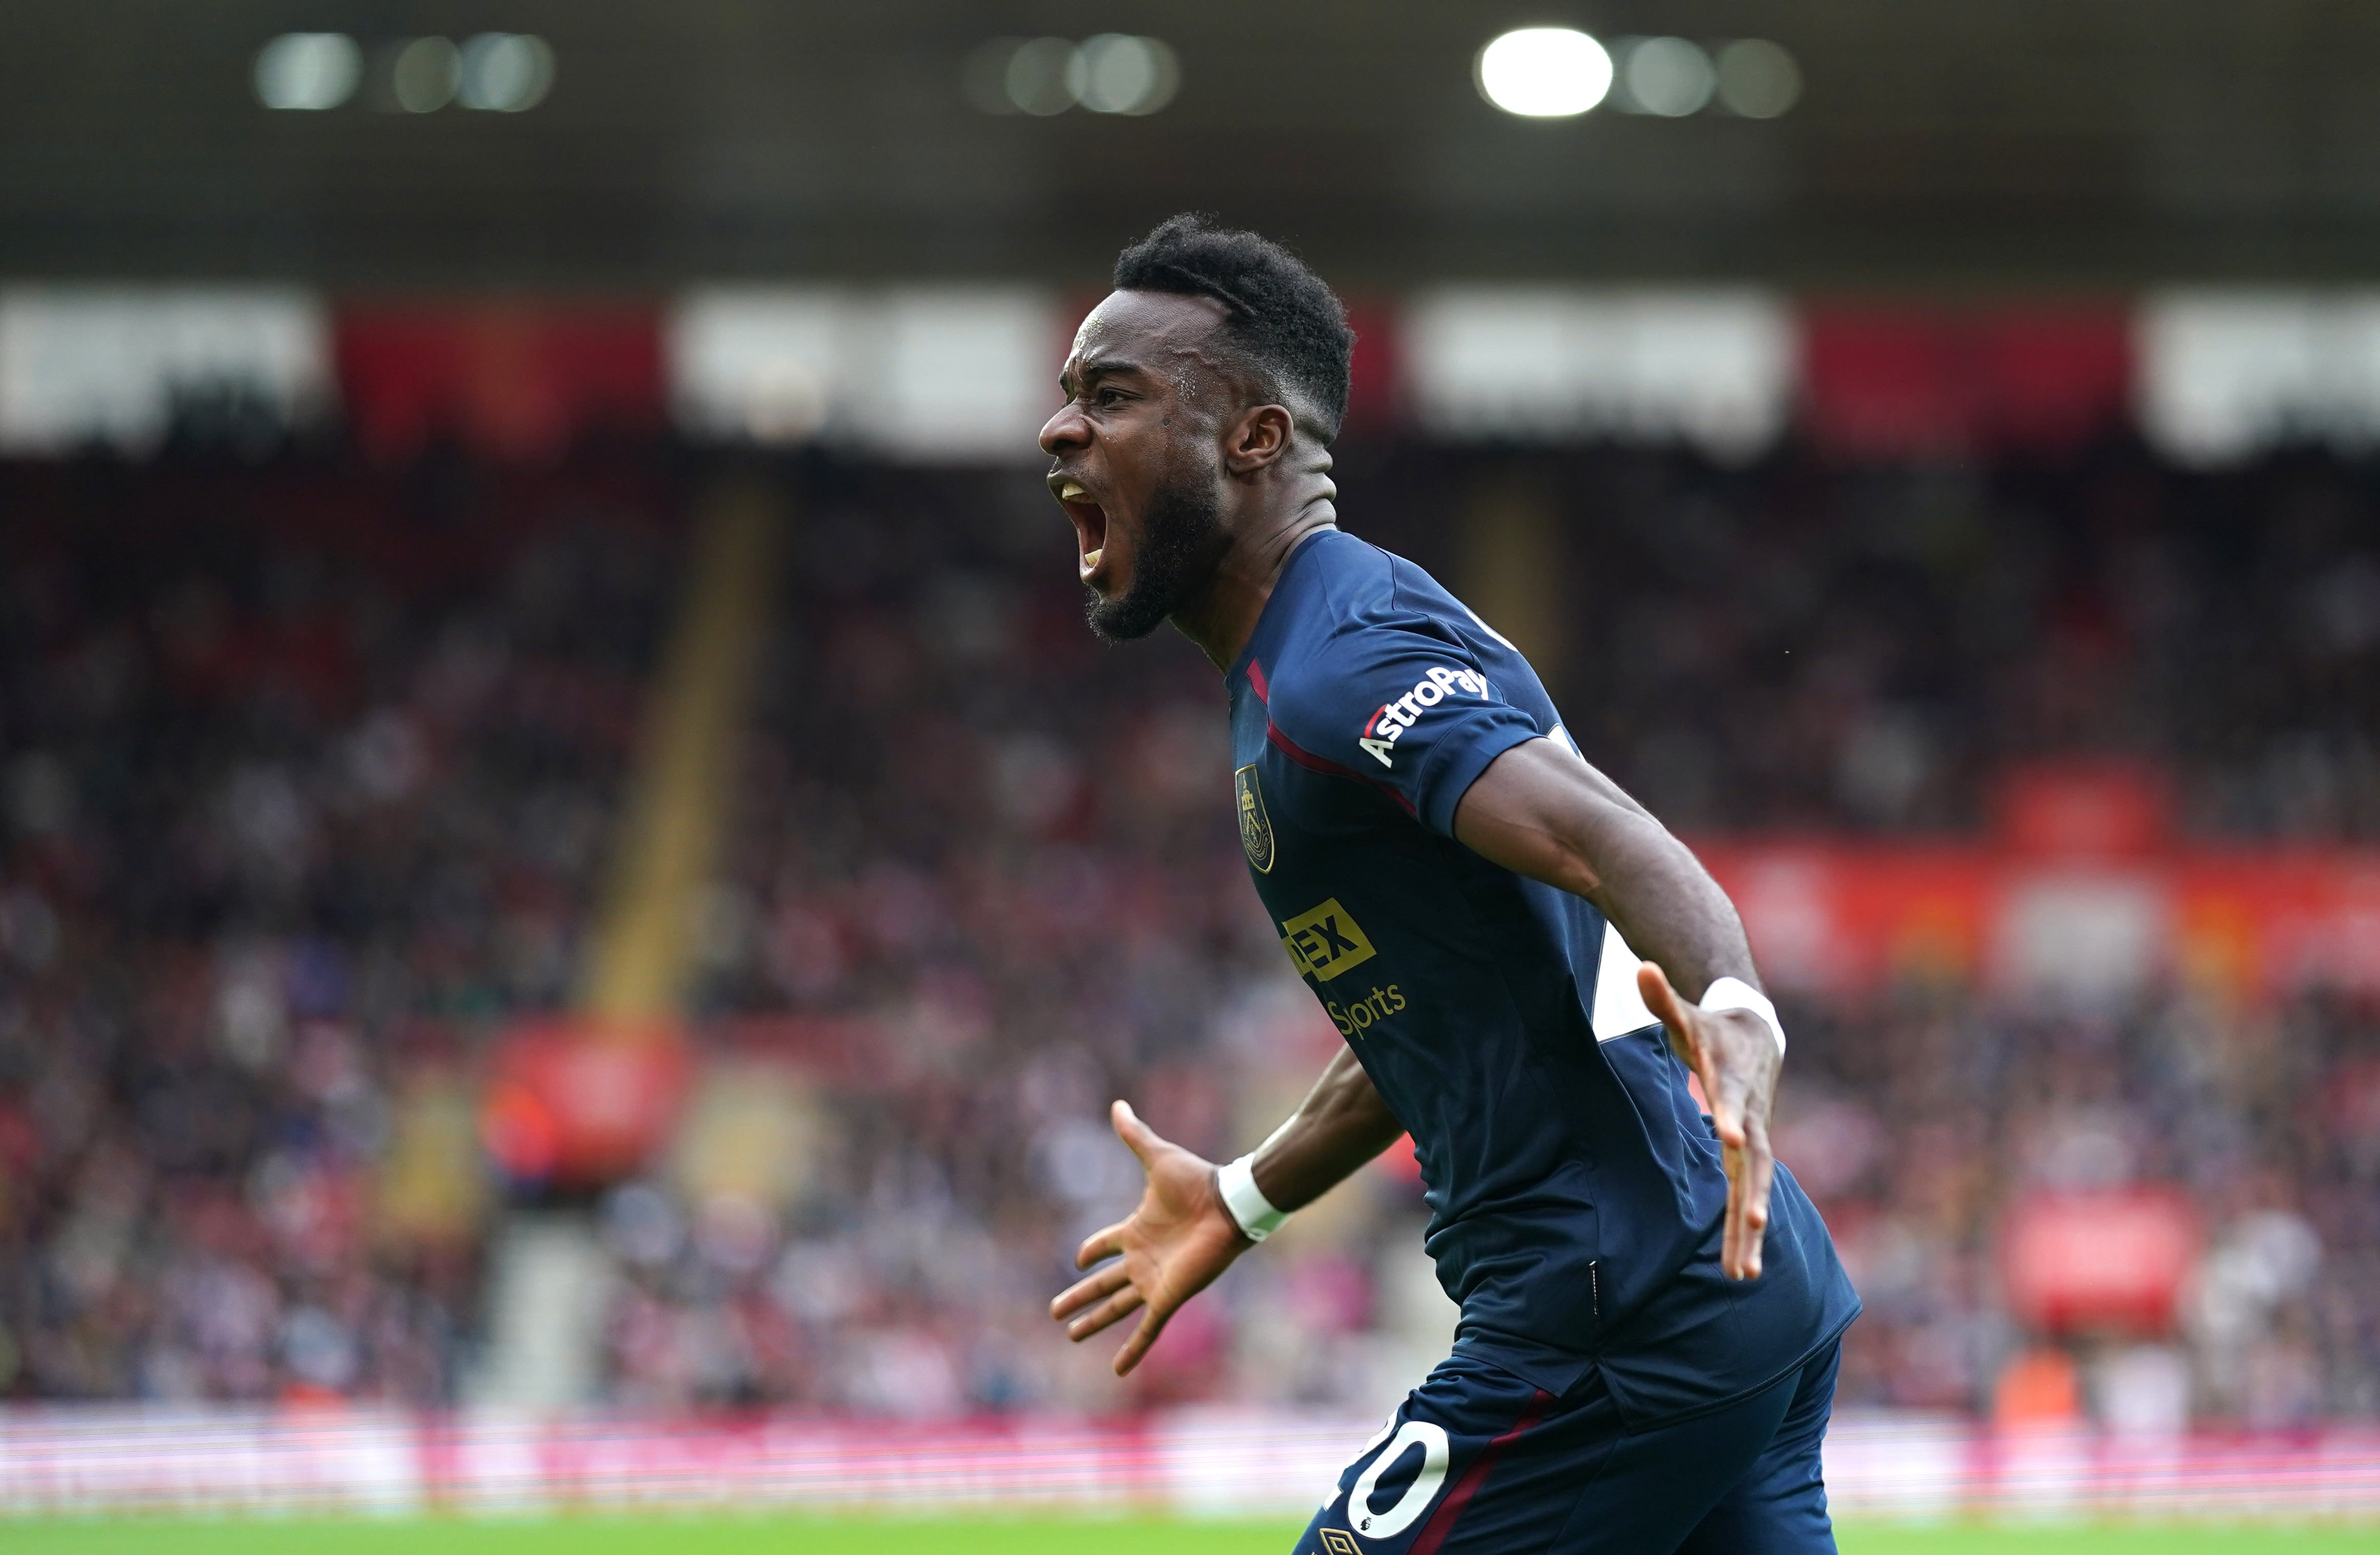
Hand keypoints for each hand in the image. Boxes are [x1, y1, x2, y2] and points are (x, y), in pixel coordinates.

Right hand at [1048, 1100, 1252, 1375]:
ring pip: (1117, 1308)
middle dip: (1080, 1298)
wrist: (1229, 1206)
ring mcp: (1155, 1281)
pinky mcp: (1169, 1297)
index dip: (1090, 1252)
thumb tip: (1118, 1104)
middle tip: (1055, 1312)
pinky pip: (1148, 1330)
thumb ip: (1135, 1135)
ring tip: (1070, 1336)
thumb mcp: (1157, 1157)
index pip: (1106, 1245)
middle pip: (1103, 1284)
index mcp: (1138, 1230)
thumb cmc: (1196, 1182)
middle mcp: (1143, 1259)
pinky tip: (1118, 1370)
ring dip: (1094, 1323)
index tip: (1078, 1258)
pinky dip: (1133, 1350)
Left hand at [1639, 963, 1778, 1280]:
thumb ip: (1662, 995)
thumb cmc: (1713, 1026)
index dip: (1733, 1116)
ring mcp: (1756, 1140)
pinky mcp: (1752, 1155)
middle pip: (1756, 1160)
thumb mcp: (1687, 1012)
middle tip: (1752, 1226)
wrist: (1758, 1034)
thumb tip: (1641, 966)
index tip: (1732, 1138)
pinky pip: (1748, 1196)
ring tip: (1744, 1275)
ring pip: (1756, 1189)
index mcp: (1735, 1083)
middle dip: (1753, 1194)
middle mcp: (1752, 1118)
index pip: (1734, 1100)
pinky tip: (1741, 1270)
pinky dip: (1745, 1232)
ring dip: (1750, 1232)